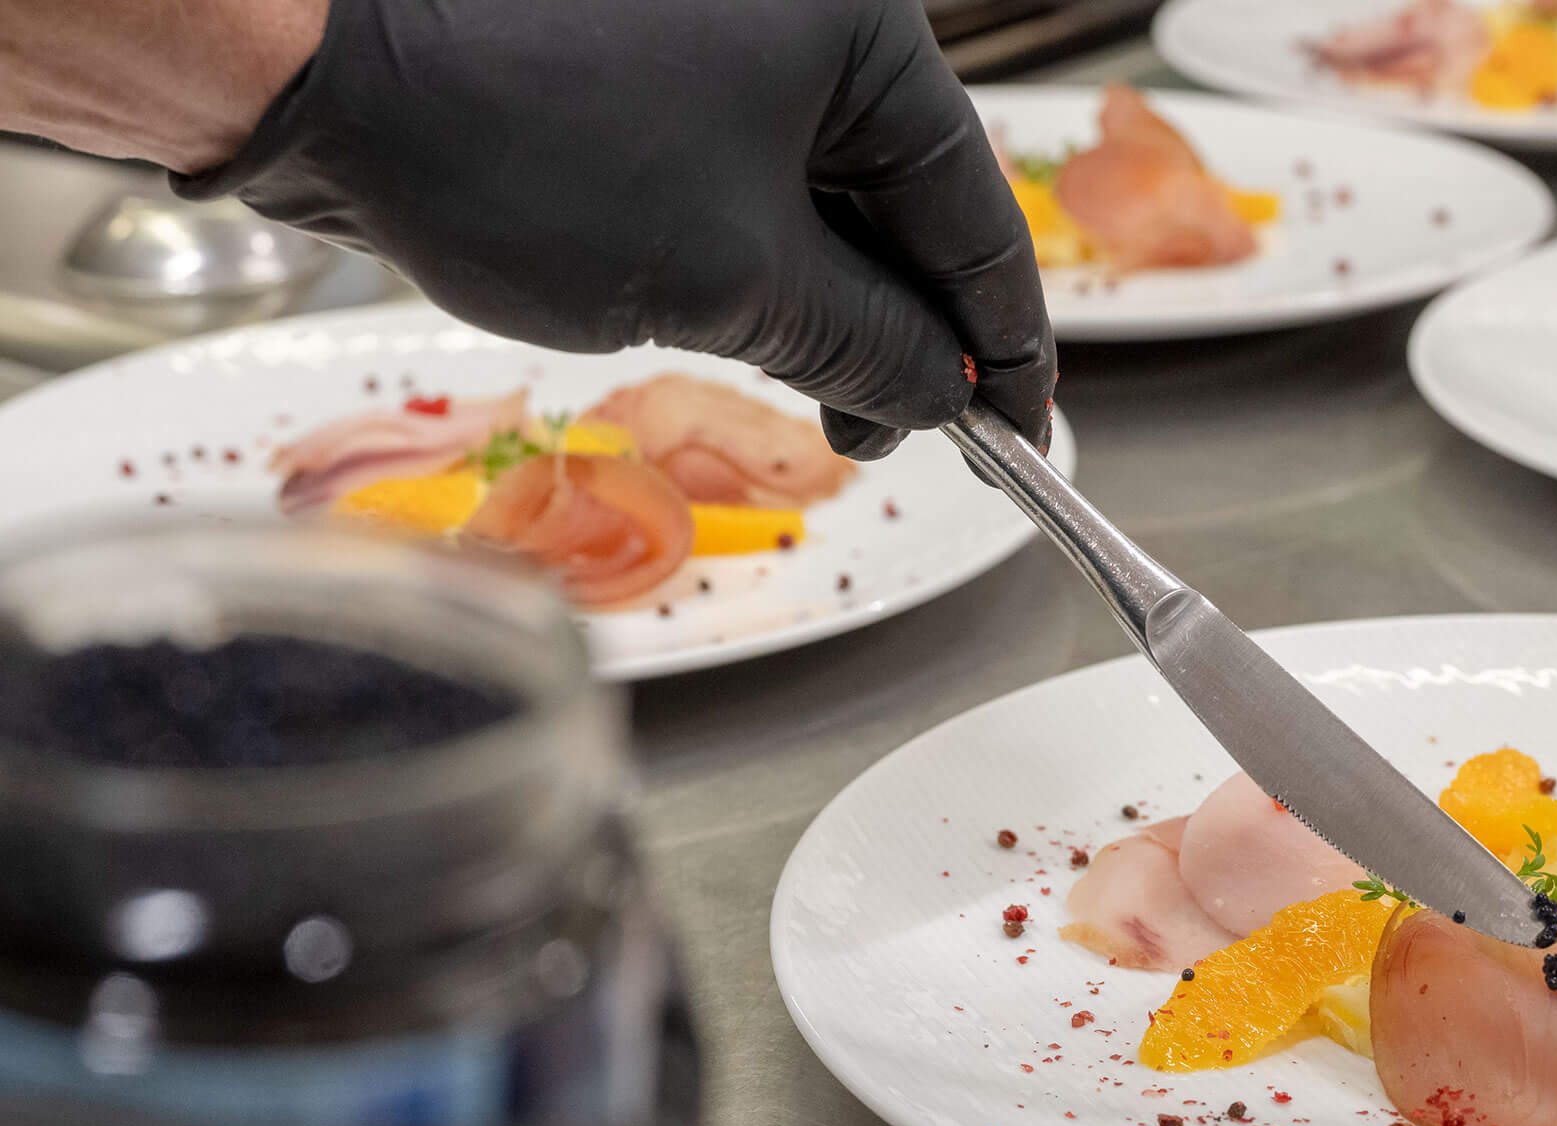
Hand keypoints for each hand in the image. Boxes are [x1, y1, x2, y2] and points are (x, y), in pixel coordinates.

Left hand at [175, 0, 1055, 460]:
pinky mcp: (660, 81)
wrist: (326, 76)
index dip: (1003, 346)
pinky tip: (762, 341)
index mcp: (864, 39)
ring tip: (826, 409)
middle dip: (911, 338)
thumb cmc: (533, 149)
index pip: (977, 214)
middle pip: (908, 210)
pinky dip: (772, 276)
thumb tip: (940, 395)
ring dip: (837, 316)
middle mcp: (811, 27)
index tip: (1018, 438)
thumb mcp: (736, 280)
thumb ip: (864, 348)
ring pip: (829, 209)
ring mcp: (730, 47)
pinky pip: (756, 192)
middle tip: (901, 441)